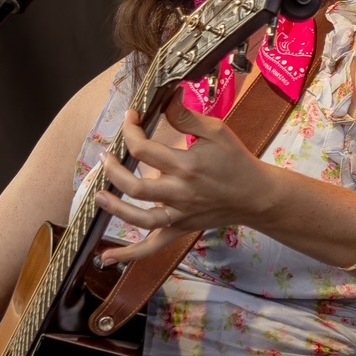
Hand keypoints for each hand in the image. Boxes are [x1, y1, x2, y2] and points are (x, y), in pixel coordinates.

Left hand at [96, 89, 272, 263]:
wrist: (256, 196)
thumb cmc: (236, 161)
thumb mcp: (217, 131)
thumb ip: (187, 116)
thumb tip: (165, 97)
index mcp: (187, 166)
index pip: (144, 150)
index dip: (130, 131)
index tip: (130, 118)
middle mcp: (180, 194)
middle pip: (135, 187)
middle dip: (113, 170)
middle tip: (105, 157)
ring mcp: (179, 215)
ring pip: (140, 219)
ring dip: (114, 208)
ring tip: (98, 195)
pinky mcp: (180, 229)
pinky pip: (152, 247)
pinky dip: (129, 255)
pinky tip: (106, 258)